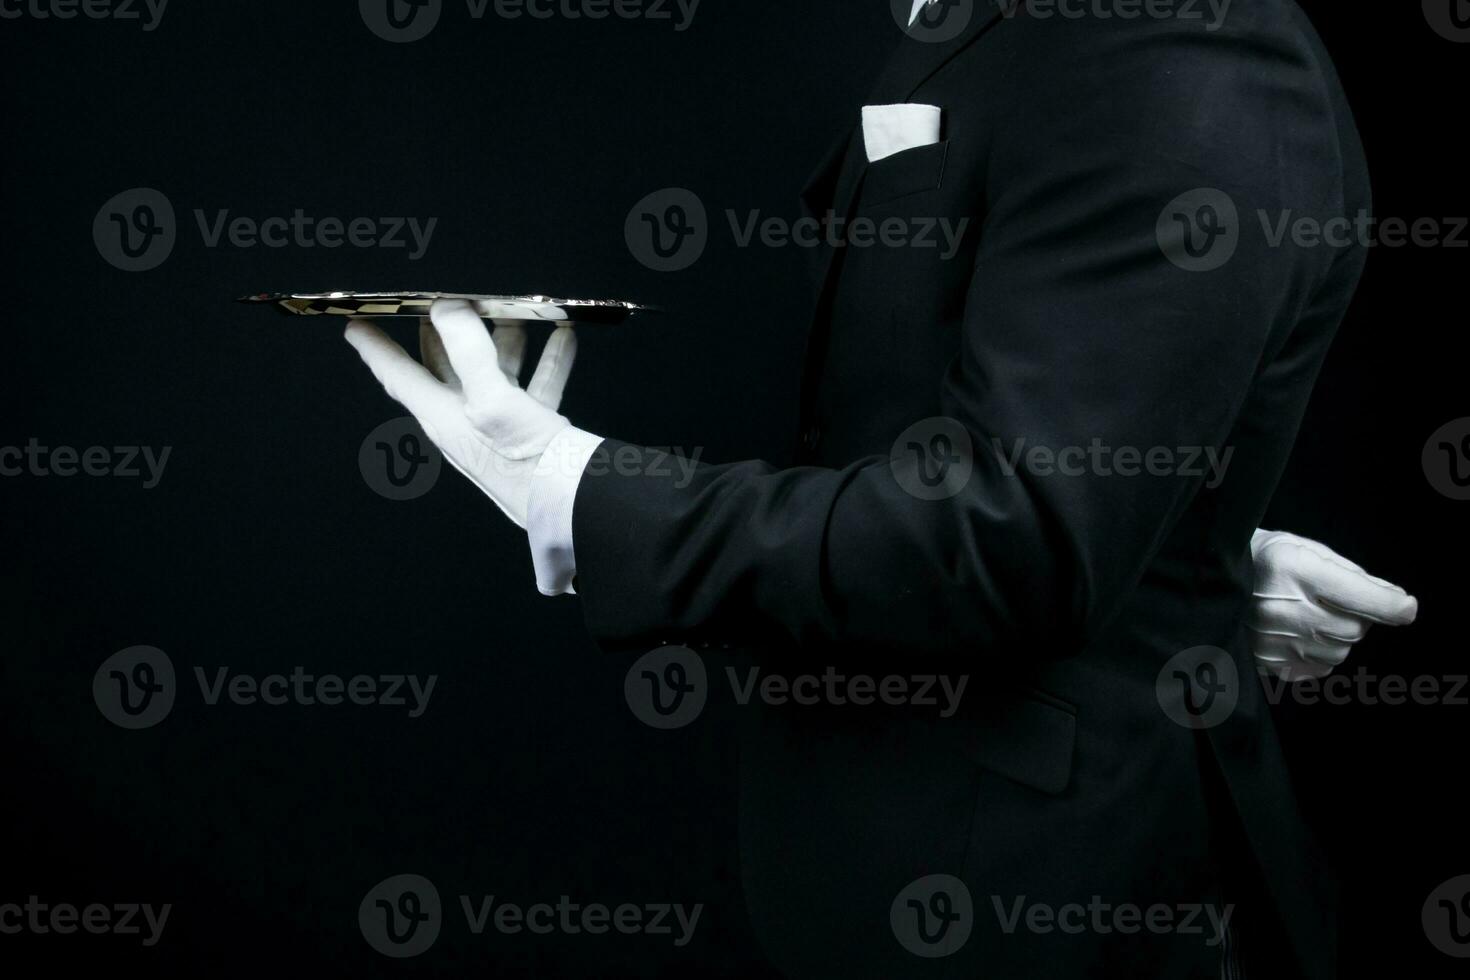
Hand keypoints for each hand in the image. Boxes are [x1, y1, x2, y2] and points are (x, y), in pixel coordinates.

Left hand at [345, 299, 575, 527]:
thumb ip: (469, 352)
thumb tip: (448, 308)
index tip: (356, 325)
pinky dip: (547, 362)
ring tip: (514, 312)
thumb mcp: (494, 402)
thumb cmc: (528, 464)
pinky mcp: (531, 433)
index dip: (375, 348)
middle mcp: (465, 422)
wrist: (574, 509)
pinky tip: (563, 340)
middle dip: (444, 332)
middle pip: (444, 368)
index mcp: (443, 416)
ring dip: (503, 341)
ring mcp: (498, 429)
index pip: (398, 375)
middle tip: (439, 301)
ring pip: (493, 373)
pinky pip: (535, 388)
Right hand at [1248, 529, 1418, 681]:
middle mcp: (1281, 607)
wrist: (1210, 578)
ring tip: (1314, 616)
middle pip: (1354, 628)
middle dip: (1360, 617)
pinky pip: (1319, 668)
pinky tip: (1301, 634)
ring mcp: (1272, 639)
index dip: (1393, 605)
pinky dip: (1321, 654)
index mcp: (1293, 568)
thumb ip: (1354, 576)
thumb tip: (1398, 603)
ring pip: (1339, 651)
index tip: (1407, 607)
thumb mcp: (1308, 550)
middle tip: (1338, 602)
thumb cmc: (1265, 558)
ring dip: (1339, 636)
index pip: (1361, 597)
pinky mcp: (1266, 661)